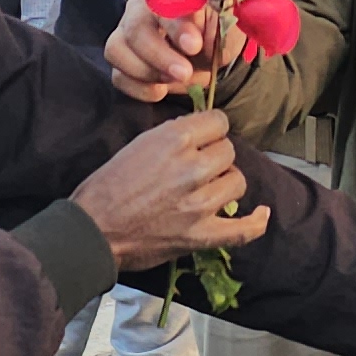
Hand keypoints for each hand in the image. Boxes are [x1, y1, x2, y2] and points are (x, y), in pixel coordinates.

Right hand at [75, 110, 269, 266]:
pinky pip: (243, 229)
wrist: (93, 230)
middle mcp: (192, 168)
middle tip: (199, 166)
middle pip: (229, 151)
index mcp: (174, 140)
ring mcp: (200, 204)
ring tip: (210, 187)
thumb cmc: (106, 187)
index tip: (205, 138)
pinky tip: (261, 212)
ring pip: (238, 181)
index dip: (211, 129)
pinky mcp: (202, 234)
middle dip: (216, 156)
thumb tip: (198, 133)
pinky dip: (256, 221)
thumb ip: (171, 137)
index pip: (218, 121)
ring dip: (225, 182)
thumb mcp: (137, 145)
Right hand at [103, 0, 247, 102]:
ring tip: (173, 80)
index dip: (177, 26)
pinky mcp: (121, 60)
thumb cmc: (213, 30)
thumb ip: (218, 31)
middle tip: (184, 73)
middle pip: (135, 28)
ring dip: (145, 72)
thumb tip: (197, 44)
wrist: (205, 45)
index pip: (166, 2)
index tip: (193, 46)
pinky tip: (161, 90)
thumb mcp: (224, 27)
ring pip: (116, 50)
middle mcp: (140, 9)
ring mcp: (124, 34)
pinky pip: (117, 76)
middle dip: (159, 55)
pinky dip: (138, 88)